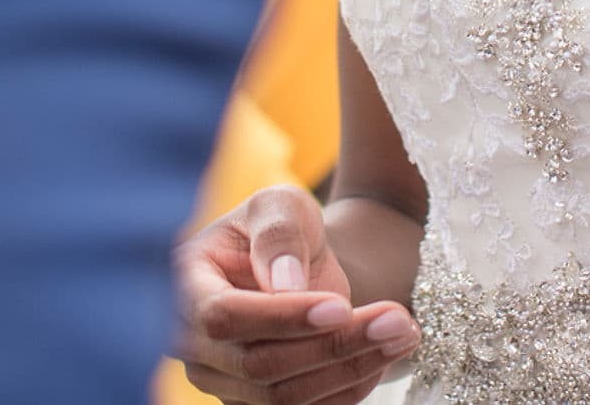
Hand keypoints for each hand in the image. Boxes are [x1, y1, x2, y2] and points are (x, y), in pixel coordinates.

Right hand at [174, 185, 420, 404]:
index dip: (281, 319)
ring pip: (284, 397)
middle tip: (397, 318)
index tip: (340, 307)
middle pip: (258, 366)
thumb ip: (278, 233)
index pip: (223, 317)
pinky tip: (384, 352)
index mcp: (185, 283)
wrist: (294, 259)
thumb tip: (285, 286)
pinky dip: (349, 387)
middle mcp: (193, 342)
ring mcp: (222, 381)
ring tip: (404, 330)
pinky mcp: (255, 403)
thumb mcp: (280, 204)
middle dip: (333, 346)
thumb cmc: (280, 224)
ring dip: (351, 368)